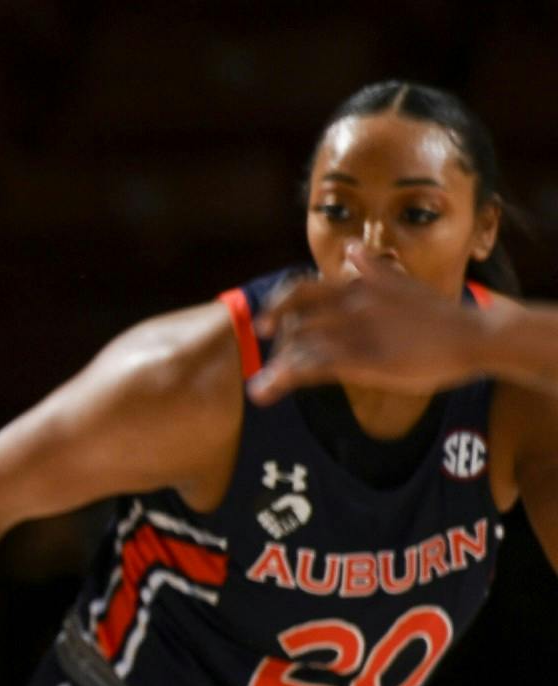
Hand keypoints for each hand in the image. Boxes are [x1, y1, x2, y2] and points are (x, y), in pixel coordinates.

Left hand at [250, 245, 487, 403]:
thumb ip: (374, 270)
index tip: (263, 326)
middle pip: (295, 321)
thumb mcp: (404, 284)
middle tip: (266, 368)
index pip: (301, 289)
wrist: (474, 335)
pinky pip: (318, 366)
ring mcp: (360, 332)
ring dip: (275, 371)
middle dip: (274, 347)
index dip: (278, 306)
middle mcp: (353, 305)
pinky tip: (276, 387)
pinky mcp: (368, 359)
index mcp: (359, 287)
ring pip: (302, 347)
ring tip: (257, 391)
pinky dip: (291, 376)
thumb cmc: (439, 315)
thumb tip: (354, 248)